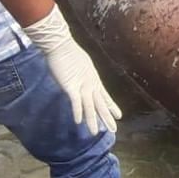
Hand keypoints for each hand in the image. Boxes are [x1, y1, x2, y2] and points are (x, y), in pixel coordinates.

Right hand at [23, 6, 121, 134]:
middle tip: (113, 130)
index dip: (112, 106)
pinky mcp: (70, 85)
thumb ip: (82, 75)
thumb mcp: (80, 66)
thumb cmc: (68, 52)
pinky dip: (77, 111)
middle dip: (106, 117)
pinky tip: (78, 121)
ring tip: (94, 133)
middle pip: (100, 103)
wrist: (60, 44)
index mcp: (93, 79)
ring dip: (92, 120)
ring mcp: (81, 85)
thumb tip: (82, 81)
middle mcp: (90, 83)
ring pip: (89, 106)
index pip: (105, 96)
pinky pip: (75, 101)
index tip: (119, 116)